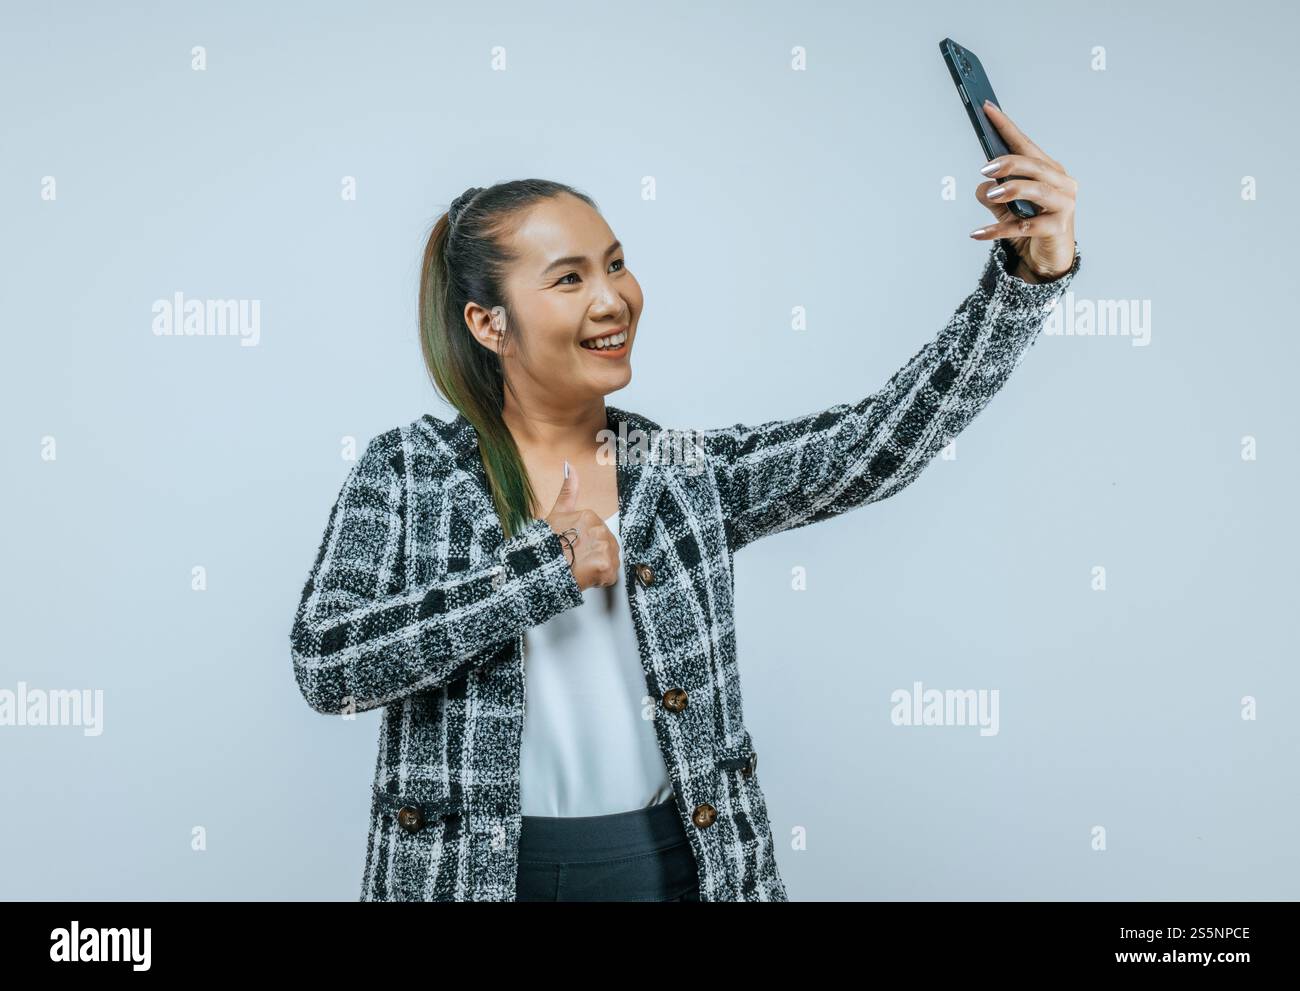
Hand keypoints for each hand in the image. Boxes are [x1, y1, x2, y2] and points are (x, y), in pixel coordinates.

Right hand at [545, 461, 619, 590]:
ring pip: (611, 561)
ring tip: (580, 569)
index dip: (588, 545)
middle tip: (577, 561)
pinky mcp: (605, 564)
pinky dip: (600, 580)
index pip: (600, 534)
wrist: (540, 569)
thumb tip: (570, 466)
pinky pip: (610, 576)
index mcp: (590, 516)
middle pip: (608, 547)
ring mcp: (603, 547)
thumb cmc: (545, 545)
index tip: (576, 549)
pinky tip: (586, 577)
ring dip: (599, 569)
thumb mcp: (555, 514)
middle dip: (596, 557)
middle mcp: (599, 529)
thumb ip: (567, 490)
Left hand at [969, 99, 1076, 281]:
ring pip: (1037, 190)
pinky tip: (978, 232)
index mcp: (1049, 170)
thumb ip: (994, 194)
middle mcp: (1061, 183)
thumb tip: (982, 186)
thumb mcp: (1005, 208)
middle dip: (1009, 162)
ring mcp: (1064, 205)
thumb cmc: (1029, 226)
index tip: (986, 109)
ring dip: (1012, 190)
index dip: (1006, 127)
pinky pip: (1025, 226)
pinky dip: (999, 229)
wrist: (1047, 258)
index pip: (1025, 144)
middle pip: (1035, 166)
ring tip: (991, 194)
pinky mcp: (1058, 228)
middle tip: (985, 169)